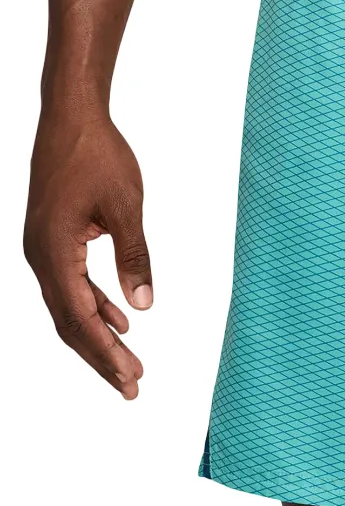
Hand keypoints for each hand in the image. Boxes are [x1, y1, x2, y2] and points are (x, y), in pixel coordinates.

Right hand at [24, 113, 151, 398]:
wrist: (71, 118)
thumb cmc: (98, 156)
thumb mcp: (126, 207)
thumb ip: (135, 256)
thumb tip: (144, 306)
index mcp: (52, 252)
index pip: (80, 317)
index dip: (106, 352)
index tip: (131, 377)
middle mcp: (40, 256)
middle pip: (70, 322)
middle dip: (101, 357)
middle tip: (132, 387)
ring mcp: (43, 249)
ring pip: (70, 307)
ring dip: (99, 336)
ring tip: (130, 364)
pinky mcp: (53, 240)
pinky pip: (72, 285)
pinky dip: (95, 306)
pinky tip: (120, 321)